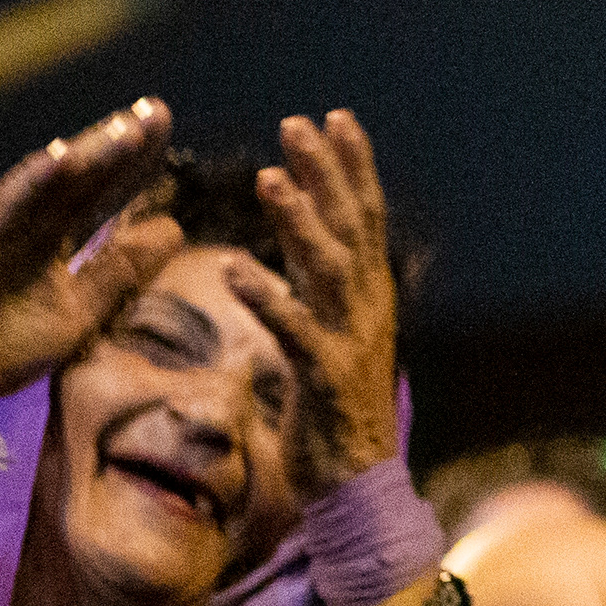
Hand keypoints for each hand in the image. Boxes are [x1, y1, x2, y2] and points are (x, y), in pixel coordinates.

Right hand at [0, 100, 181, 422]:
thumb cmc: (5, 346)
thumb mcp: (84, 310)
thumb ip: (123, 270)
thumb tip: (174, 228)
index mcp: (52, 235)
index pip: (102, 191)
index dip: (135, 163)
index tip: (167, 129)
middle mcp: (26, 223)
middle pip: (81, 176)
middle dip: (118, 143)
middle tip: (156, 110)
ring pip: (48, 183)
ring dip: (87, 153)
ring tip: (126, 129)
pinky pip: (4, 208)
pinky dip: (31, 182)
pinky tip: (61, 159)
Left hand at [225, 111, 400, 490]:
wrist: (359, 486)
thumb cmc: (337, 415)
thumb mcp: (333, 338)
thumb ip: (322, 293)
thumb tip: (307, 248)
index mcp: (368, 297)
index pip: (364, 219)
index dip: (353, 168)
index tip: (336, 119)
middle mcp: (368, 310)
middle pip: (350, 229)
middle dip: (327, 174)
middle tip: (300, 125)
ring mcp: (351, 342)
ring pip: (327, 269)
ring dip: (300, 221)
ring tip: (268, 178)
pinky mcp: (327, 379)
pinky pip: (295, 332)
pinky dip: (269, 299)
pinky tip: (237, 270)